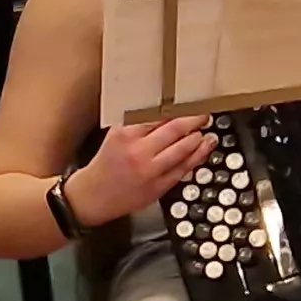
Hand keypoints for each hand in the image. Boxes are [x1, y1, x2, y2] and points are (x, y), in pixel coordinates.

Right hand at [64, 115, 216, 220]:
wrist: (94, 196)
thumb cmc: (107, 163)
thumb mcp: (115, 136)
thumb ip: (137, 123)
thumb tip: (165, 111)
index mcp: (126, 134)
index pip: (159, 116)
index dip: (178, 109)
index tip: (189, 105)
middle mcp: (139, 152)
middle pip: (175, 130)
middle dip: (194, 120)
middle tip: (203, 115)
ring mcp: (150, 171)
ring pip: (183, 150)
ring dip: (199, 139)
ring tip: (206, 132)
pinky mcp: (158, 187)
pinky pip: (183, 169)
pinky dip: (196, 158)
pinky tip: (203, 150)